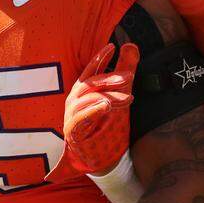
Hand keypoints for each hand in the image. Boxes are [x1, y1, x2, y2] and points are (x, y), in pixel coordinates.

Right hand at [61, 42, 140, 174]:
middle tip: (129, 77)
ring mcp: (71, 114)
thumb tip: (131, 45)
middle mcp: (75, 99)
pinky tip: (104, 106)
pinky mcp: (72, 130)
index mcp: (84, 90)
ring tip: (127, 98)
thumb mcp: (119, 94)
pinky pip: (79, 118)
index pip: (91, 70)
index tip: (112, 47)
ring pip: (88, 100)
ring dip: (108, 96)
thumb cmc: (104, 124)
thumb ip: (125, 70)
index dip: (99, 58)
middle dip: (109, 78)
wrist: (97, 157)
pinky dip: (92, 111)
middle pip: (90, 83)